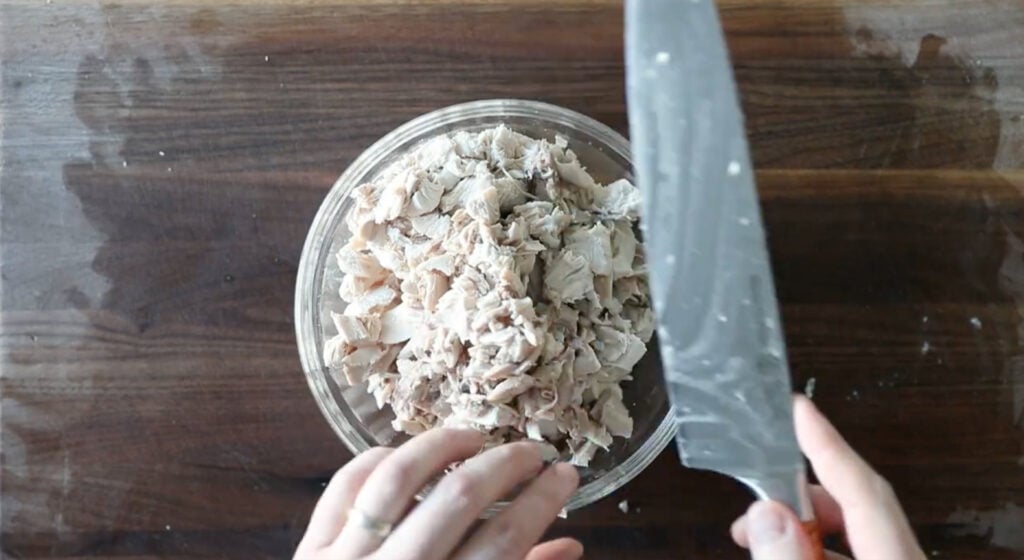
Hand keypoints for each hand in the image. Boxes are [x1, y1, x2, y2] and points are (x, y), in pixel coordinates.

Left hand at [294, 428, 581, 559]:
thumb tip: (571, 547)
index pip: (504, 539)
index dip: (541, 500)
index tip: (565, 473)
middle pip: (457, 499)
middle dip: (504, 464)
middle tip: (530, 450)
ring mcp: (347, 559)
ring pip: (398, 477)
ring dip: (443, 446)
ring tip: (475, 438)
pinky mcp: (311, 549)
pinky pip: (346, 485)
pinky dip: (377, 458)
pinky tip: (406, 454)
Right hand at [730, 396, 925, 559]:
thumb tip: (767, 512)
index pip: (865, 490)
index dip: (828, 445)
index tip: (799, 407)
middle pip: (858, 508)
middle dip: (803, 498)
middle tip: (756, 503)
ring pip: (853, 535)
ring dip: (804, 530)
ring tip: (754, 537)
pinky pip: (855, 557)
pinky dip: (816, 552)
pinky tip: (785, 555)